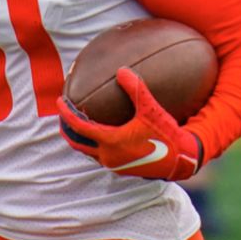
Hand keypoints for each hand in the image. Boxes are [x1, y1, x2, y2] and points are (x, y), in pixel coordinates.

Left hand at [57, 68, 202, 180]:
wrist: (180, 161)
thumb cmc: (166, 135)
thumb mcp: (151, 110)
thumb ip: (136, 89)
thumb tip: (122, 70)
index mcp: (111, 141)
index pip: (80, 127)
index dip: (67, 113)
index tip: (59, 101)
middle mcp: (108, 156)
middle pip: (78, 143)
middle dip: (67, 130)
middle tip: (62, 115)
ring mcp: (114, 165)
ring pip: (88, 152)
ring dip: (81, 139)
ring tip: (78, 125)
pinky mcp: (122, 169)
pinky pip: (100, 156)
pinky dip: (93, 145)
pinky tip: (99, 135)